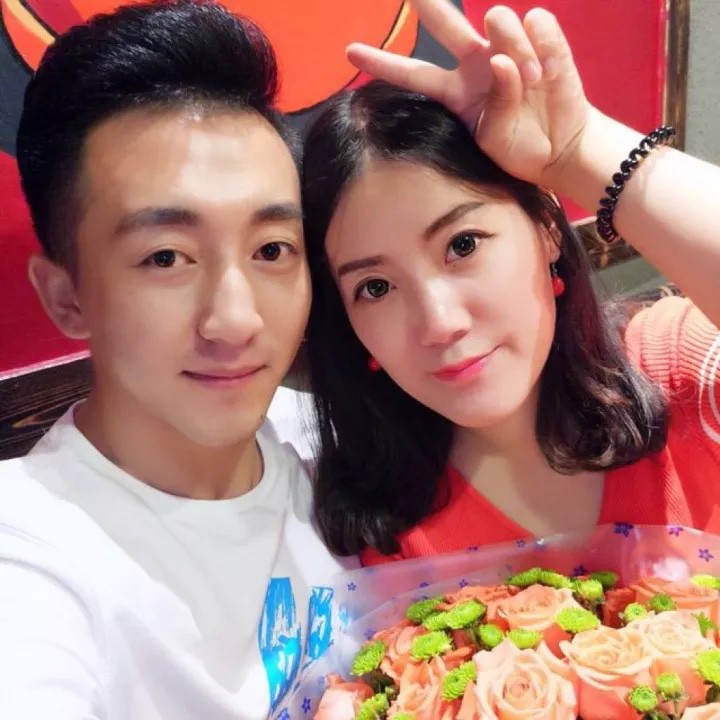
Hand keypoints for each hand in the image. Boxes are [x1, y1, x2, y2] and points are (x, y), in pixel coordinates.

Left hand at [346, 0, 590, 189]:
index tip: (349, 51)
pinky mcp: (544, 42)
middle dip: (429, 2)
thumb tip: (503, 60)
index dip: (383, 62)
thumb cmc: (519, 147)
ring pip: (499, 18)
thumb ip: (495, 104)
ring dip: (514, 46)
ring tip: (531, 81)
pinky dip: (542, 41)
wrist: (561, 149)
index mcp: (455, 91)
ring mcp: (509, 49)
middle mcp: (477, 63)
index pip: (414, 73)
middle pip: (447, 22)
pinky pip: (537, 21)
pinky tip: (546, 70)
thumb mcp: (495, 138)